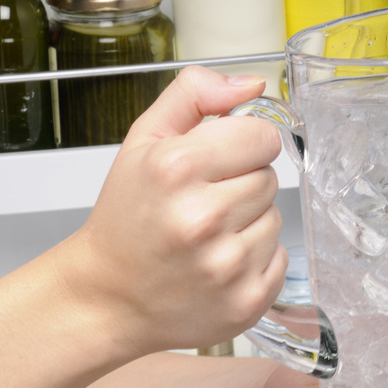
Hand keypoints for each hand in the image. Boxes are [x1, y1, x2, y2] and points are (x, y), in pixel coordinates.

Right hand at [57, 67, 288, 354]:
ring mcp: (227, 266)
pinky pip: (279, 258)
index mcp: (178, 168)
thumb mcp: (144, 140)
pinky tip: (219, 262)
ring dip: (249, 223)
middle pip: (270, 178)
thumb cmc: (126, 218)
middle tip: (203, 203)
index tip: (221, 159)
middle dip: (242, 184)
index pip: (262, 136)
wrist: (108, 297)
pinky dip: (255, 259)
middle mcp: (204, 219)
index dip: (243, 144)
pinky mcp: (245, 302)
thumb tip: (252, 85)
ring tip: (208, 236)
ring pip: (276, 219)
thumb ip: (195, 95)